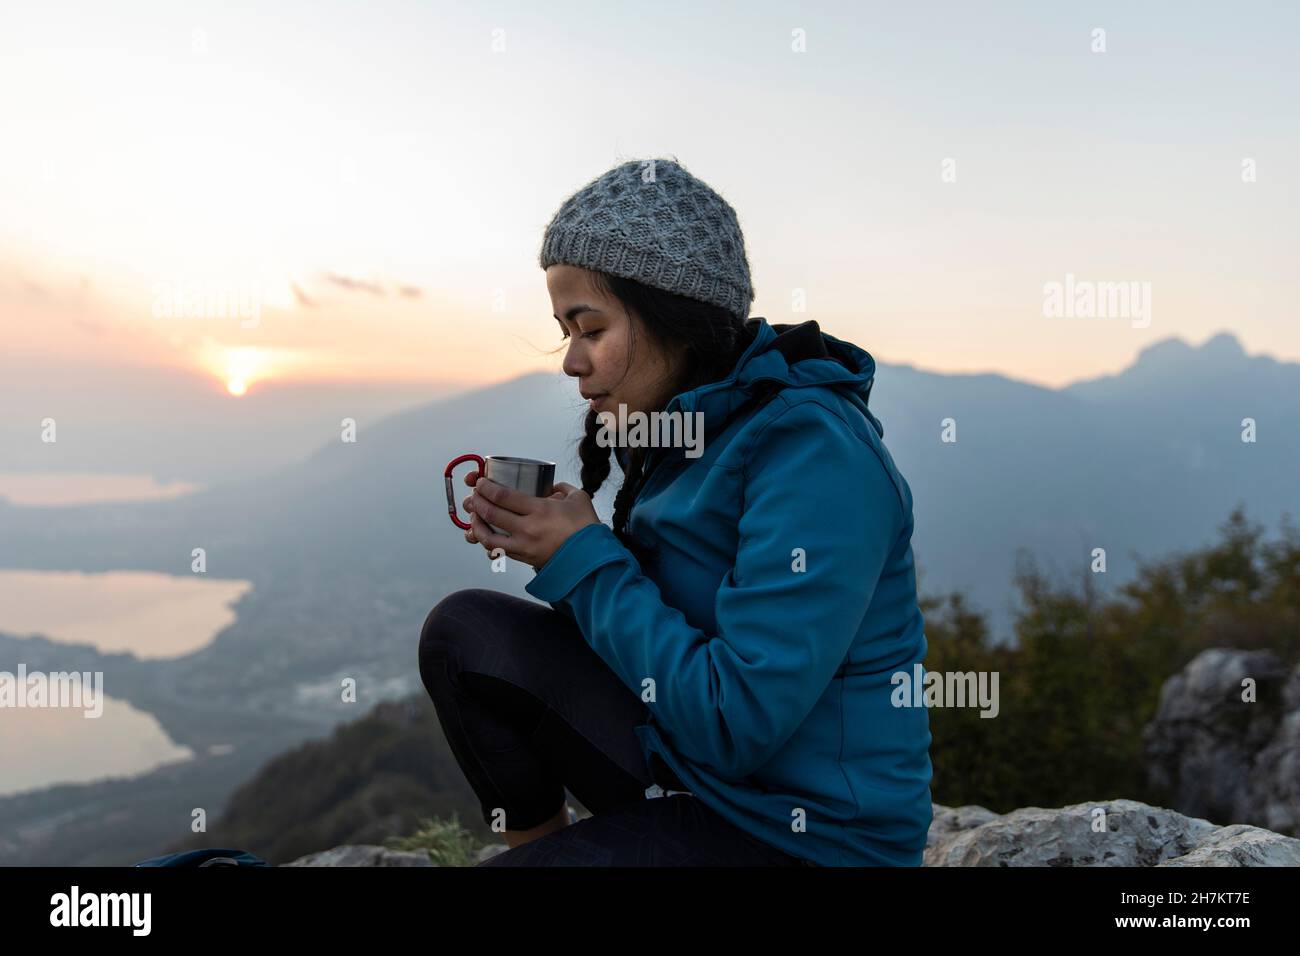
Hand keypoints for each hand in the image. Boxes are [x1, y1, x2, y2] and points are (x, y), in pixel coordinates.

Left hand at [462, 473, 599, 570]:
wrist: (592, 559)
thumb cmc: (586, 528)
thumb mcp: (577, 498)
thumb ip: (561, 488)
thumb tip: (550, 486)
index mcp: (540, 510)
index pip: (502, 496)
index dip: (486, 488)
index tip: (481, 483)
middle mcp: (528, 529)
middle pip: (491, 514)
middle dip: (477, 502)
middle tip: (474, 495)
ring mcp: (524, 547)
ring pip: (488, 538)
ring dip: (476, 525)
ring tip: (475, 516)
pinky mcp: (524, 559)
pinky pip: (498, 551)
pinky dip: (488, 542)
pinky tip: (486, 534)